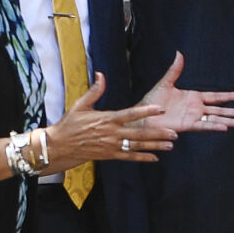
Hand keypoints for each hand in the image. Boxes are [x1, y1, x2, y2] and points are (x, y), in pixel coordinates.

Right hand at [45, 74, 176, 165]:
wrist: (59, 146)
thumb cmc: (70, 124)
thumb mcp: (80, 105)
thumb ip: (94, 91)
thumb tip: (101, 74)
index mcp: (107, 119)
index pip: (131, 114)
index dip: (146, 111)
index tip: (160, 109)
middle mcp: (112, 133)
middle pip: (139, 133)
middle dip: (158, 133)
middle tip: (174, 133)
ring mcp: (112, 146)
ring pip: (137, 146)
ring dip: (154, 146)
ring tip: (170, 145)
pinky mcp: (110, 155)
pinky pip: (129, 157)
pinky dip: (142, 158)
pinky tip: (155, 158)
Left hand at [140, 52, 233, 133]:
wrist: (143, 115)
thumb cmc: (152, 101)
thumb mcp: (165, 83)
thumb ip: (175, 70)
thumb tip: (179, 54)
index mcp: (194, 97)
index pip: (217, 97)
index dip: (230, 97)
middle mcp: (197, 108)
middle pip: (221, 110)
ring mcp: (193, 117)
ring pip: (217, 119)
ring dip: (230, 121)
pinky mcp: (187, 125)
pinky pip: (204, 125)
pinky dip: (214, 126)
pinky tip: (225, 127)